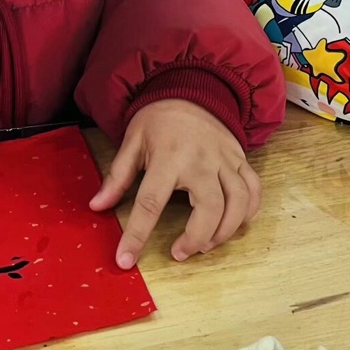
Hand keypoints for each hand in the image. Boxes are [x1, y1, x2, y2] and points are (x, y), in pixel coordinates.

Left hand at [90, 99, 259, 267]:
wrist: (192, 88)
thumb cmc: (159, 119)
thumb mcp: (132, 141)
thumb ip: (117, 177)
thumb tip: (96, 206)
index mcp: (168, 156)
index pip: (150, 203)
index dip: (137, 235)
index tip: (126, 261)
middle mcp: (201, 159)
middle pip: (209, 208)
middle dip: (197, 239)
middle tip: (180, 252)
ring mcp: (225, 159)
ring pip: (238, 202)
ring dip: (225, 231)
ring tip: (206, 244)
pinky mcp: (241, 159)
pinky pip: (254, 190)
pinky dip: (249, 212)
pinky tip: (232, 224)